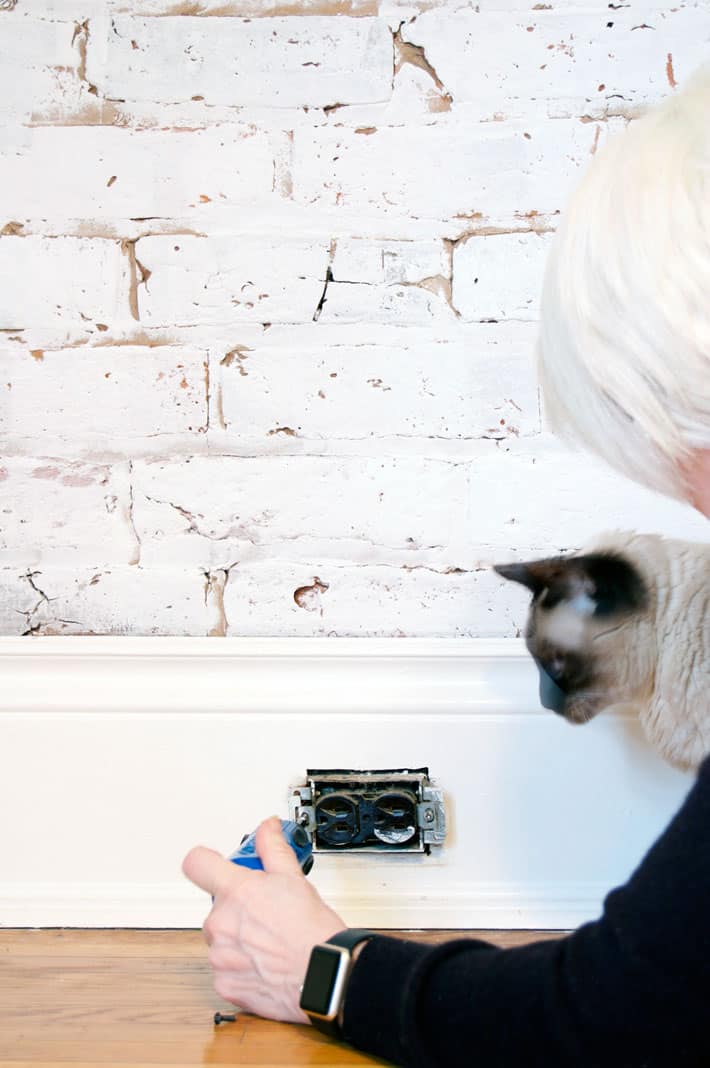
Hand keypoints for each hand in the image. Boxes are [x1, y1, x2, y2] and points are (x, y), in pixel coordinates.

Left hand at [182, 816, 346, 1022]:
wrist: (322, 977)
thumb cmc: (312, 932)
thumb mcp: (294, 878)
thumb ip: (273, 848)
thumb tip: (267, 828)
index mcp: (236, 892)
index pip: (196, 863)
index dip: (206, 861)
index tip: (216, 865)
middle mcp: (220, 923)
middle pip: (216, 905)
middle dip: (236, 906)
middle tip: (264, 910)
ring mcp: (220, 956)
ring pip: (221, 938)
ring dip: (238, 938)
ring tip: (269, 941)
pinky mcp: (224, 984)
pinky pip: (225, 969)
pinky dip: (241, 967)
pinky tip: (265, 963)